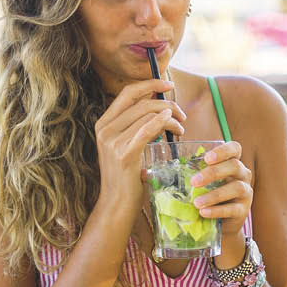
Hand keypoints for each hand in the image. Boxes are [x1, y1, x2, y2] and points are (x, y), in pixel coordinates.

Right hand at [93, 79, 184, 212]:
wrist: (117, 203)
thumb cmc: (128, 175)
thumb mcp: (128, 145)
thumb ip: (138, 126)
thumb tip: (160, 109)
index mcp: (104, 123)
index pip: (128, 92)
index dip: (150, 83)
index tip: (169, 84)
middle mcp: (104, 128)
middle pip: (141, 101)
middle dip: (167, 103)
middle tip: (182, 114)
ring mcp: (112, 140)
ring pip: (147, 114)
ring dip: (171, 117)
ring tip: (181, 128)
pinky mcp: (124, 153)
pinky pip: (146, 130)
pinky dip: (162, 122)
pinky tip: (173, 124)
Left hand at [189, 141, 252, 238]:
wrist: (220, 223)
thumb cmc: (207, 196)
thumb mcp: (200, 182)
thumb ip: (188, 174)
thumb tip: (151, 172)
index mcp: (231, 163)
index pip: (234, 148)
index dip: (223, 151)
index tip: (207, 158)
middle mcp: (242, 175)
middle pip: (234, 166)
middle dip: (213, 172)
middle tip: (194, 182)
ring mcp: (246, 192)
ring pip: (236, 187)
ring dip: (215, 194)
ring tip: (197, 203)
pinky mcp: (243, 210)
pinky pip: (233, 208)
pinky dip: (217, 210)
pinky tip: (204, 212)